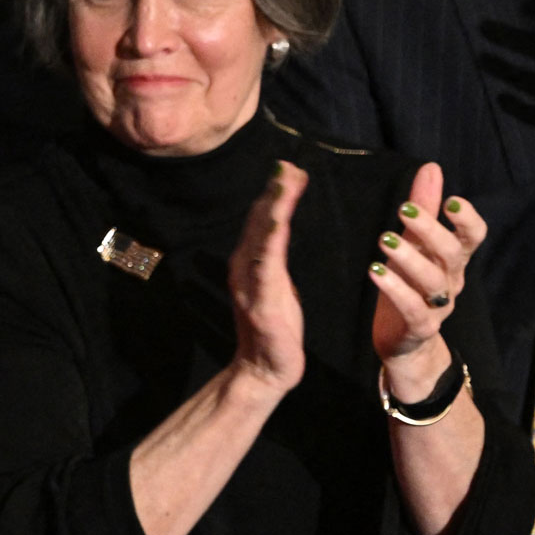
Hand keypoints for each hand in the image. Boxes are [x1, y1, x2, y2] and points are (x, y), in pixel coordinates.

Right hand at [228, 161, 307, 396]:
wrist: (264, 369)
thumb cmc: (274, 326)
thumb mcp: (277, 282)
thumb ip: (274, 253)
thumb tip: (280, 222)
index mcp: (249, 262)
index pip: (263, 220)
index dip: (275, 192)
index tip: (290, 167)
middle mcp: (243, 268)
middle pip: (259, 223)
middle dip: (274, 193)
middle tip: (289, 165)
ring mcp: (249, 285)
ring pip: (261, 239)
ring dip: (273, 209)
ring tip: (285, 184)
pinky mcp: (260, 302)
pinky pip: (265, 268)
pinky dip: (270, 243)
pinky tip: (280, 222)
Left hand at [370, 163, 484, 399]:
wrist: (407, 344)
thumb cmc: (410, 286)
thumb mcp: (415, 245)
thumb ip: (424, 209)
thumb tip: (431, 167)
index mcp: (454, 260)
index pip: (474, 236)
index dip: (467, 219)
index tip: (451, 200)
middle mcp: (452, 281)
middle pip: (452, 253)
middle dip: (431, 230)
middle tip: (403, 211)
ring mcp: (439, 307)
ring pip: (432, 281)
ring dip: (409, 258)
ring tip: (384, 240)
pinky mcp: (420, 328)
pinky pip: (413, 309)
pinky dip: (395, 290)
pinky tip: (375, 272)